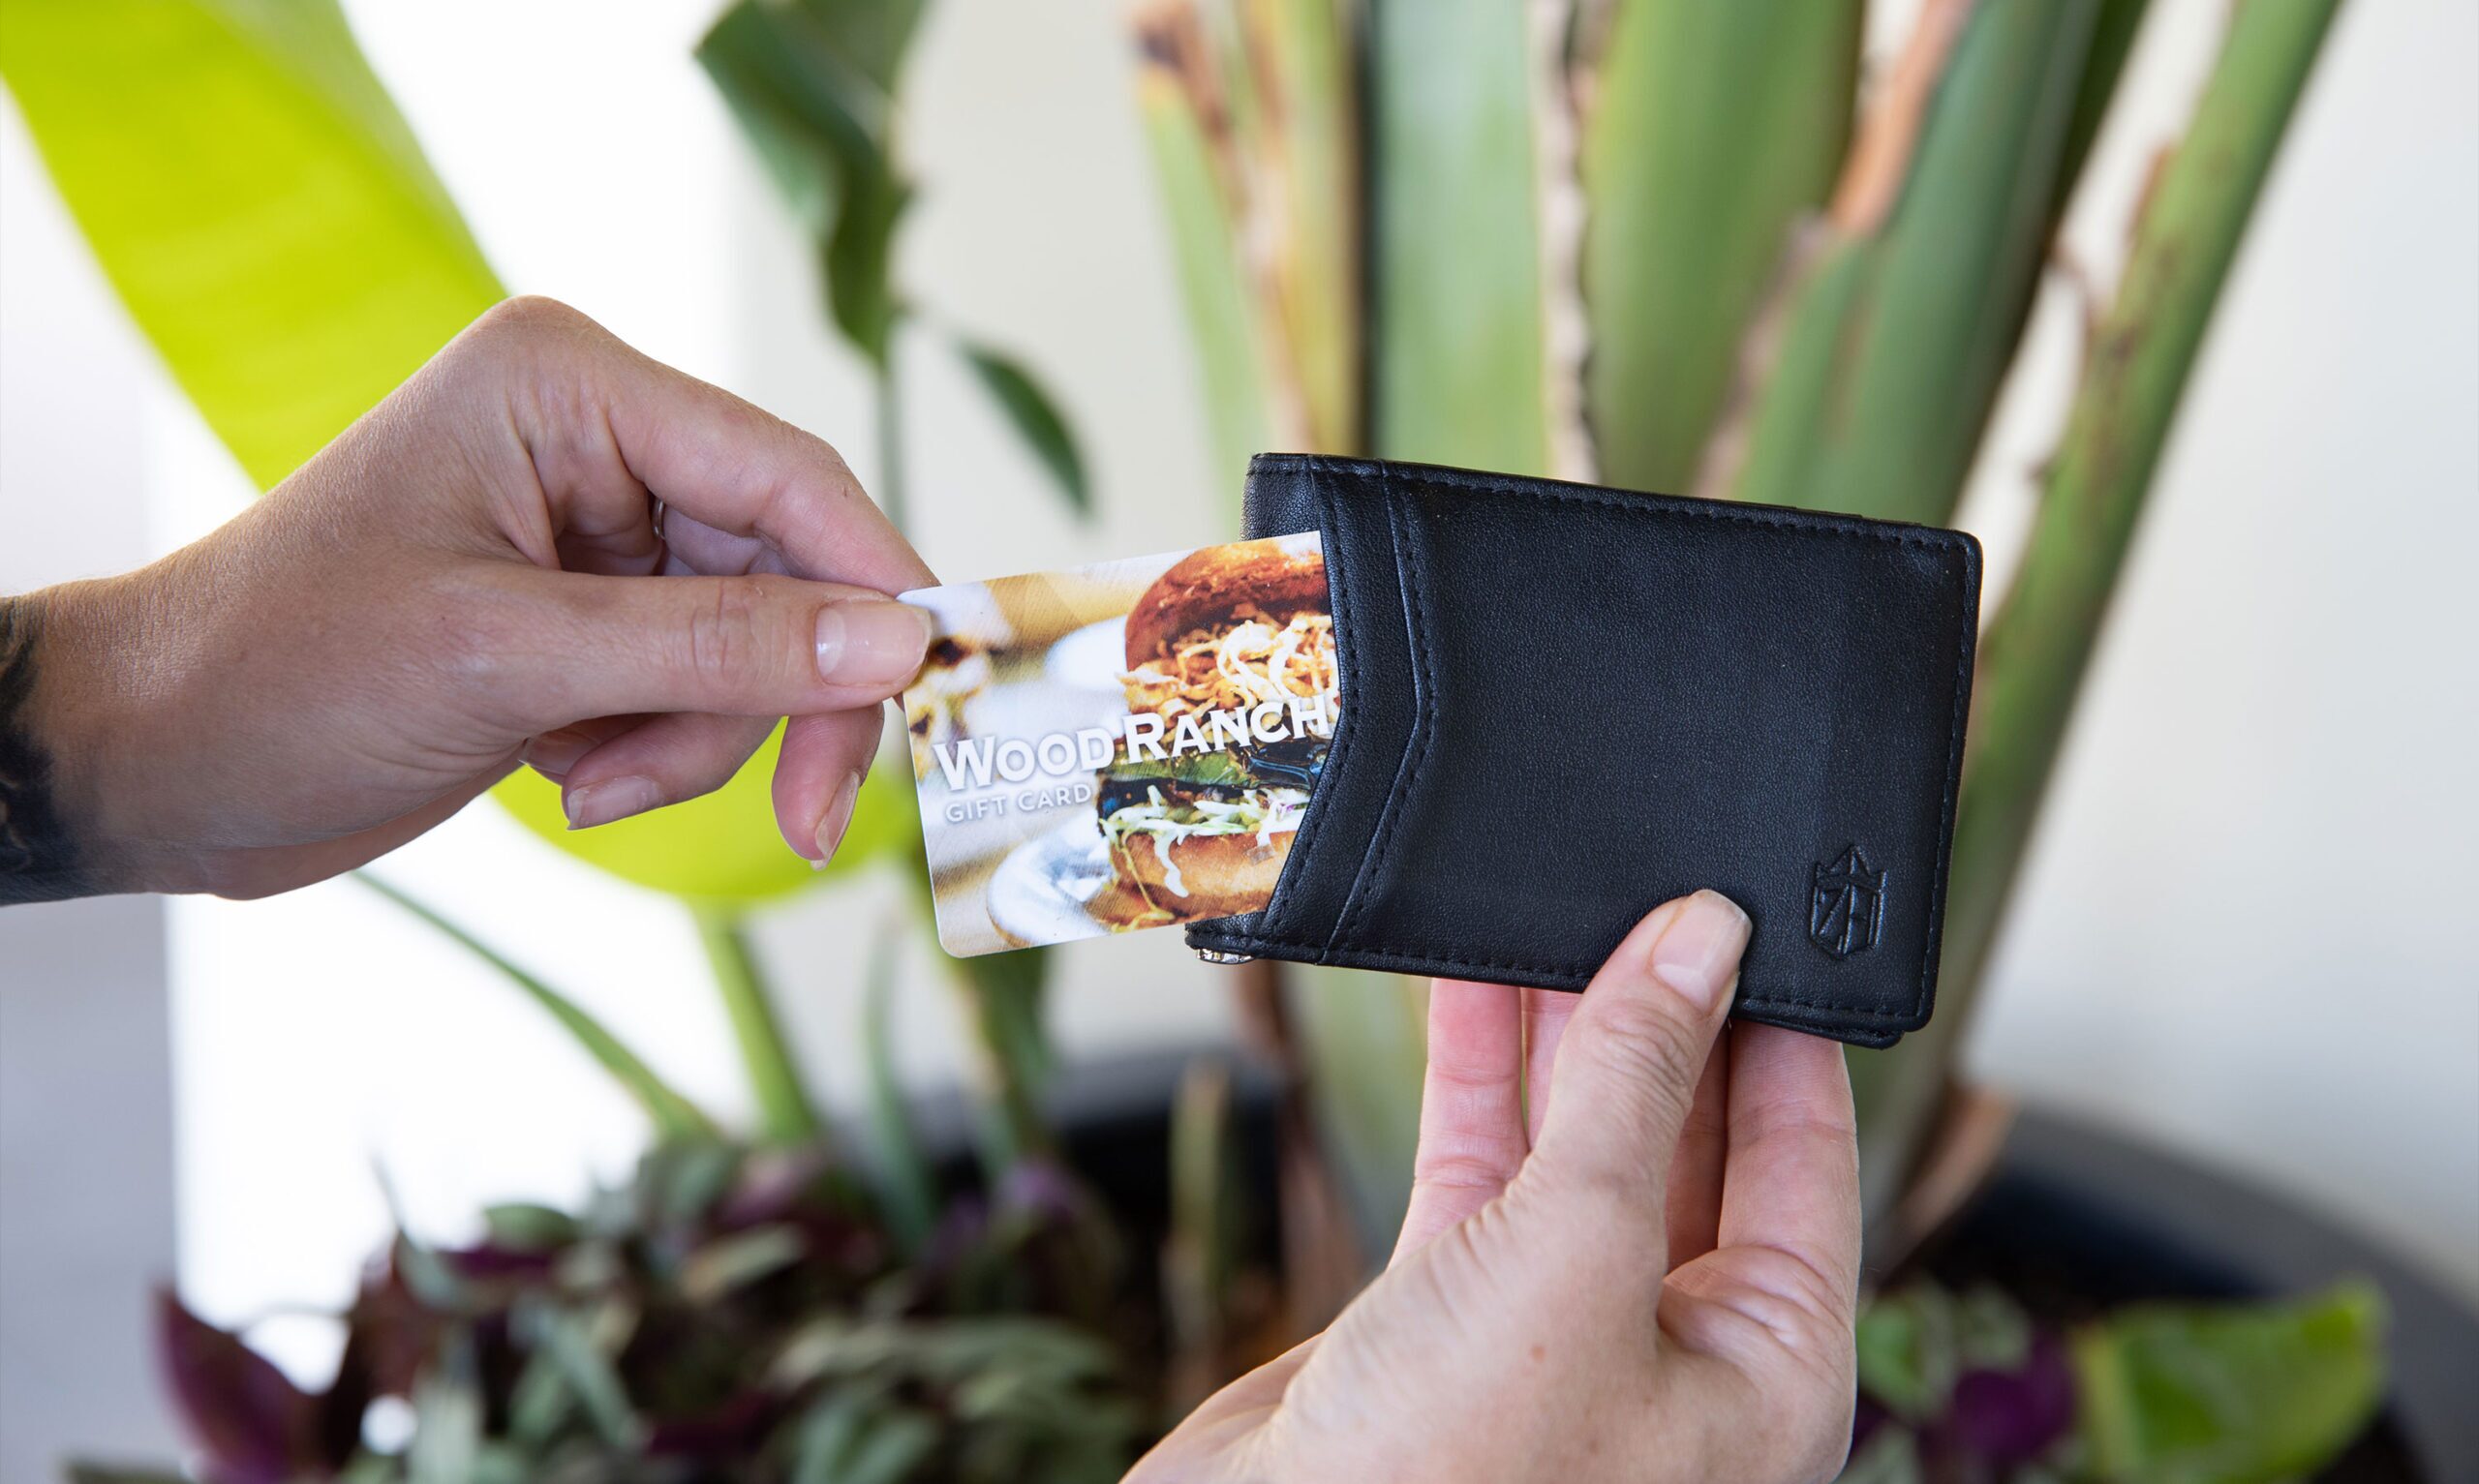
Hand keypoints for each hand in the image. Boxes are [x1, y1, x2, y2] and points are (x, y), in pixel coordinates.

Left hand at [0, 296, 933, 901]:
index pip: (789, 476)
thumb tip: (897, 643)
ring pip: (753, 647)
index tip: (930, 691)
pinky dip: (657, 752)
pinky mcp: (590, 614)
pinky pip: (700, 688)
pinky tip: (561, 775)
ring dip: (694, 742)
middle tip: (801, 822)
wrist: (157, 763)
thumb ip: (716, 647)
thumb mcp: (511, 660)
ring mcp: (598, 529)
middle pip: (791, 574)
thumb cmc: (285, 672)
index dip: (873, 586)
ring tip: (582, 783)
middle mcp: (598, 439)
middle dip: (769, 702)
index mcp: (571, 385)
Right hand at [1134, 891, 1860, 1483]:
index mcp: (1769, 1374)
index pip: (1806, 1164)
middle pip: (1690, 1144)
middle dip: (1663, 1021)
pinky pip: (1481, 1167)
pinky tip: (1466, 988)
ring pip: (1577, 1145)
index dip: (1780, 1034)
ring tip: (1555, 914)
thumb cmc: (1450, 1482)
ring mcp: (1556, 1333)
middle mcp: (1672, 1355)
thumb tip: (1701, 943)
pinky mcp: (1446, 1316)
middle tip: (1648, 901)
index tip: (1756, 923)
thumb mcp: (1576, 1249)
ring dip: (1561, 1033)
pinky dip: (1473, 1076)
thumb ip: (1635, 1085)